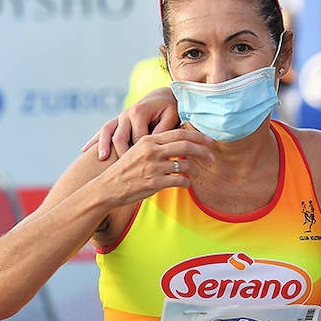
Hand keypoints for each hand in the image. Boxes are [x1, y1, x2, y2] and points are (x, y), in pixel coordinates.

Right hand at [83, 88, 179, 158]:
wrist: (161, 97)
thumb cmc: (170, 109)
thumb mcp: (170, 117)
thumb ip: (164, 130)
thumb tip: (162, 147)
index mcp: (139, 112)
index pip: (138, 137)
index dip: (141, 153)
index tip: (145, 167)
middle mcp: (126, 113)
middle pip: (119, 135)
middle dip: (120, 152)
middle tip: (122, 168)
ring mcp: (119, 117)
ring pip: (106, 131)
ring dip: (102, 145)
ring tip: (101, 158)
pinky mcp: (116, 121)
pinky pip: (103, 131)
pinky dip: (94, 140)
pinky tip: (85, 150)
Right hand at [99, 128, 214, 206]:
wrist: (108, 187)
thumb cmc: (126, 170)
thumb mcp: (138, 151)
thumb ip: (156, 146)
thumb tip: (179, 144)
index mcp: (149, 140)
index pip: (179, 133)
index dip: (197, 136)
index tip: (209, 140)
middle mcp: (152, 151)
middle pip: (186, 146)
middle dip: (203, 151)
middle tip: (212, 157)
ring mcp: (154, 167)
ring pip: (185, 164)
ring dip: (195, 169)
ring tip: (197, 172)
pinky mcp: (155, 183)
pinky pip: (180, 181)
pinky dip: (186, 183)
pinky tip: (186, 184)